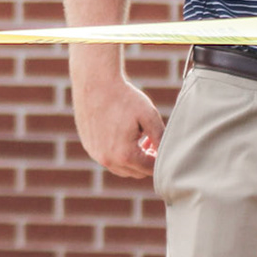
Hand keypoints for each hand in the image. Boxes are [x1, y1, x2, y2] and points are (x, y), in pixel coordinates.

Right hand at [71, 63, 166, 178]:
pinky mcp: (89, 147)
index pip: (149, 169)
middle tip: (151, 140)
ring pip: (121, 169)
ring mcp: (96, 155)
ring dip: (133, 159)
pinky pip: (109, 159)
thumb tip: (167, 154)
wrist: (95, 84)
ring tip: (139, 137)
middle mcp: (108, 160)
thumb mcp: (149, 116)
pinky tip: (123, 133)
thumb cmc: (124, 98)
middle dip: (147, 160)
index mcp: (124, 155)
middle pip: (136, 172)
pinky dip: (118, 153)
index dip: (160, 159)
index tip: (162, 145)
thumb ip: (160, 138)